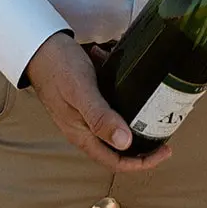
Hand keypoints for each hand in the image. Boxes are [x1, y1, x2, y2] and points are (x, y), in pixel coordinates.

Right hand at [24, 33, 172, 172]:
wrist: (41, 45)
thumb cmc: (58, 67)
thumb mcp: (81, 92)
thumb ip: (100, 117)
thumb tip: (125, 143)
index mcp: (81, 134)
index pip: (115, 161)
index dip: (141, 162)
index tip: (164, 150)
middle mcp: (85, 127)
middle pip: (118, 146)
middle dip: (143, 143)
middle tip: (165, 132)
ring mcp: (87, 112)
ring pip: (118, 124)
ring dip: (136, 118)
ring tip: (156, 108)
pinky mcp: (91, 96)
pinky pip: (113, 102)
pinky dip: (125, 94)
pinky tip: (135, 81)